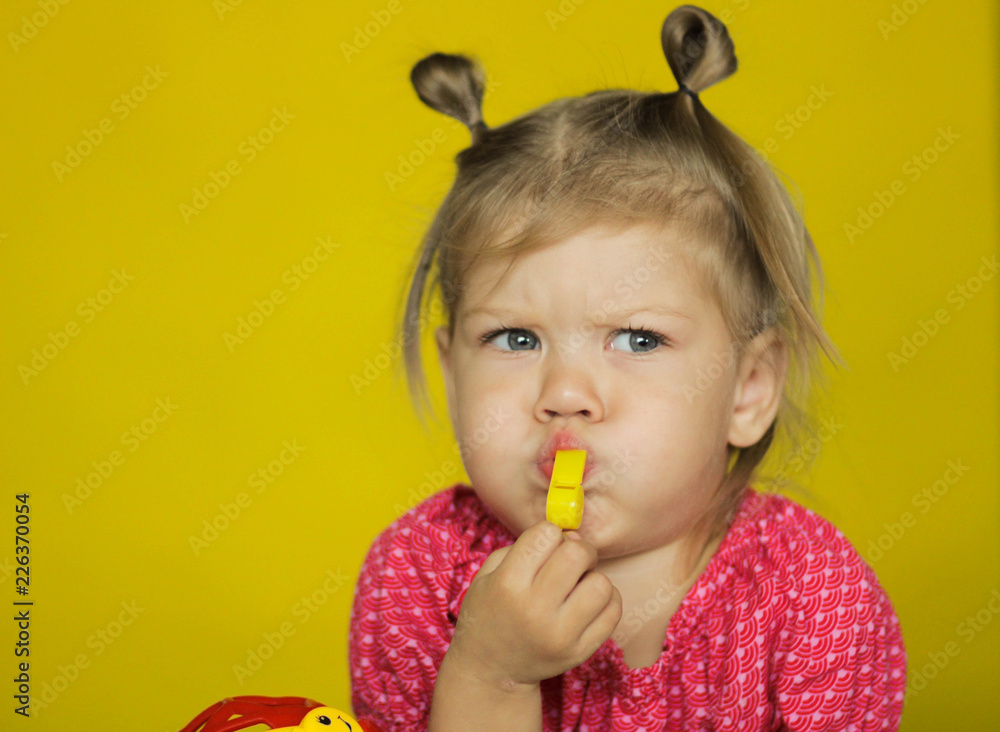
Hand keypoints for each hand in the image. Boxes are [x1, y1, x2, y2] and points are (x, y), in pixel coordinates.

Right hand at [446, 520, 621, 690]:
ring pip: (601, 584)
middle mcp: (535, 610)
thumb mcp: (489, 573)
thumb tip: (574, 536)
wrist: (490, 669)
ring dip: (593, 576)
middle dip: (578, 548)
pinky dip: (606, 599)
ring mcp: (560, 634)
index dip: (549, 533)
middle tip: (570, 560)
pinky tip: (588, 602)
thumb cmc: (490, 611)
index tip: (545, 546)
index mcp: (508, 585)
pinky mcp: (579, 652)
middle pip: (577, 554)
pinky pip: (613, 611)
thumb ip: (526, 545)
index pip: (545, 534)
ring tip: (578, 585)